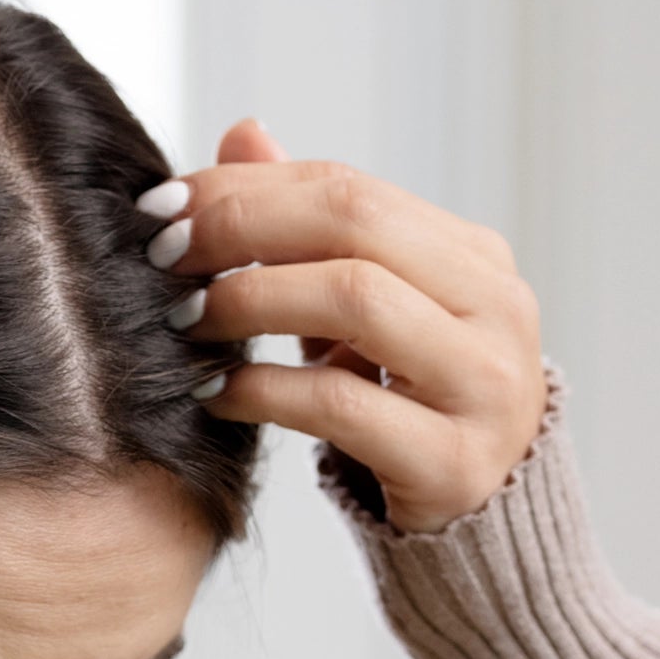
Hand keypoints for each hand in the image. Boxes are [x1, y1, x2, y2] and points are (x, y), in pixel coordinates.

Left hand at [149, 120, 547, 533]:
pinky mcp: (457, 462)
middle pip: (356, 225)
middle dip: (241, 230)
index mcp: (476, 258)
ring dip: (251, 301)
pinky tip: (217, 393)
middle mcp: (497, 308)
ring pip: (357, 299)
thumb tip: (243, 134)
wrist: (484, 525)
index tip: (162, 207)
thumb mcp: (368, 312)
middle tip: (163, 256)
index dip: (246, 188)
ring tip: (186, 319)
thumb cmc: (411, 406)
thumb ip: (310, 229)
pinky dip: (264, 391)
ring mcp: (487, 385)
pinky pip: (343, 405)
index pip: (349, 189)